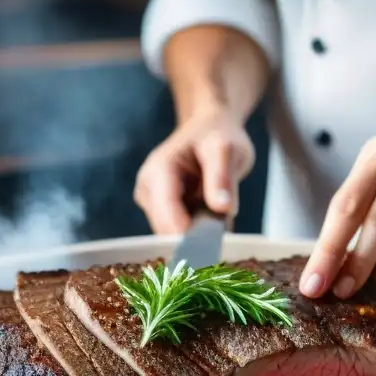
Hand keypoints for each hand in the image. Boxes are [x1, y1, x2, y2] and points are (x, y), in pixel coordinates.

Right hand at [134, 110, 255, 233]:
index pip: (166, 213)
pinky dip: (196, 233)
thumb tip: (223, 208)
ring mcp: (152, 202)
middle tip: (222, 229)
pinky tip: (210, 218)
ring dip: (196, 235)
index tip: (210, 246)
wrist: (210, 129)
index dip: (186, 234)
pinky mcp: (160, 212)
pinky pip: (177, 233)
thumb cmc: (218, 135)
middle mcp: (148, 188)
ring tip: (217, 217)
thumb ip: (222, 177)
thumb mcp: (226, 149)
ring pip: (171, 235)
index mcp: (159, 170)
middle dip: (193, 236)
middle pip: (166, 229)